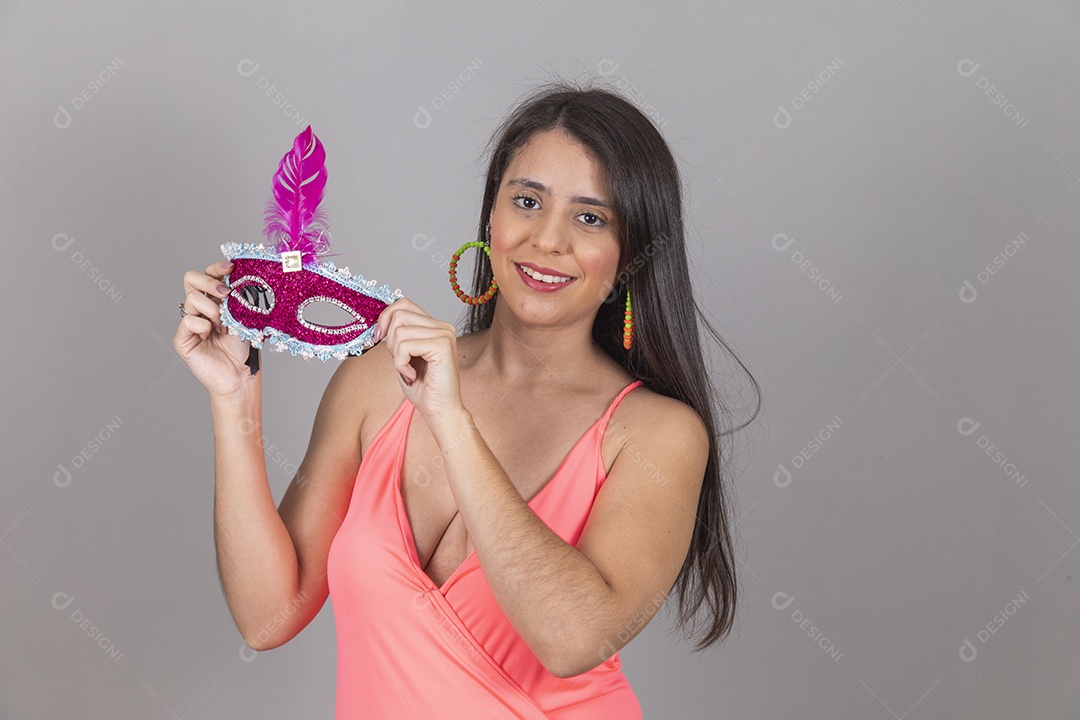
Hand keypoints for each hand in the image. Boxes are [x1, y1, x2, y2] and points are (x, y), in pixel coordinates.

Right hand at [173, 259, 255, 398]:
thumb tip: (239, 275)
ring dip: (213, 311)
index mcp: (214, 300)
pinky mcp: (182, 338)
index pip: (207, 274)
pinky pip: (188, 320)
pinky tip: (211, 336)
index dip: (216, 267)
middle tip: (227, 293)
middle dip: (210, 281)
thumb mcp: (244, 316)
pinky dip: (203, 326)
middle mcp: (199, 308)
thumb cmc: (243, 348)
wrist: (241, 375)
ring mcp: (189, 322)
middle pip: (191, 278)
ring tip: (224, 327)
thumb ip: (238, 297)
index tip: (231, 267)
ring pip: (192, 298)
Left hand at [375, 297, 463, 422]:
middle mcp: (443, 326)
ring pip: (400, 330)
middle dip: (390, 340)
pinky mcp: (442, 346)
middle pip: (399, 314)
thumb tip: (379, 321)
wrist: (440, 410)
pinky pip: (405, 346)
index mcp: (435, 326)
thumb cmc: (423, 387)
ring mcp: (444, 334)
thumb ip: (397, 335)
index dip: (385, 317)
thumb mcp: (404, 355)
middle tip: (400, 361)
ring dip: (396, 355)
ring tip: (408, 370)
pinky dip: (401, 363)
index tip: (378, 337)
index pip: (403, 303)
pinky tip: (412, 375)